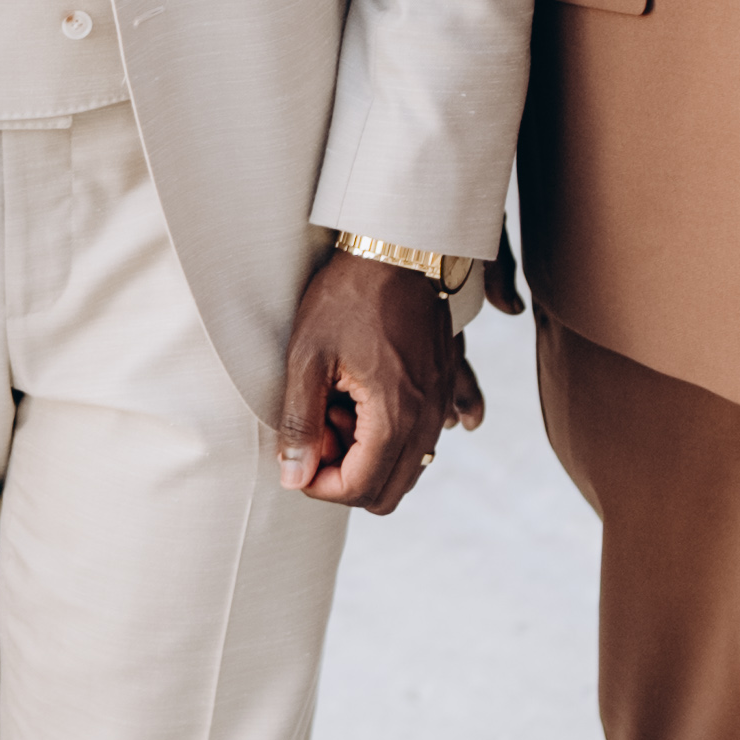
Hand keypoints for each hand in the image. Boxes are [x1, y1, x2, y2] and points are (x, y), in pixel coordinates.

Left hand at [277, 249, 478, 514]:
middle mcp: (428, 419)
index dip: (319, 486)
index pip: (359, 489)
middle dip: (345, 476)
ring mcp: (442, 404)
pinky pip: (430, 436)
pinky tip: (368, 405)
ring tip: (338, 408)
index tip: (298, 455)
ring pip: (408, 468)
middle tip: (317, 432)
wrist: (397, 245)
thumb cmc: (346, 295)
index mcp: (394, 416)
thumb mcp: (308, 358)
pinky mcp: (446, 386)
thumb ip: (300, 424)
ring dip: (369, 456)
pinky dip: (397, 437)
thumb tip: (293, 478)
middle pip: (388, 493)